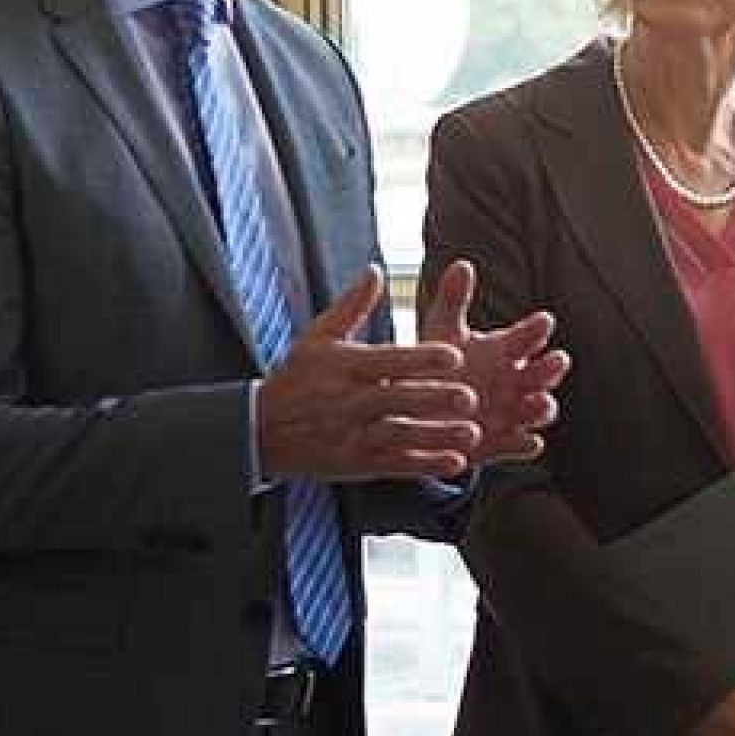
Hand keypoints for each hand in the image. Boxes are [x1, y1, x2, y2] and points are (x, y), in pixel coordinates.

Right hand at [256, 268, 478, 481]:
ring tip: (473, 433)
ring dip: (436, 435)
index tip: (455, 354)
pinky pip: (396, 465)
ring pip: (400, 435)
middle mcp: (348, 401)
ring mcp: (353, 435)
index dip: (421, 358)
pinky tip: (456, 463)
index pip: (387, 360)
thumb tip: (377, 269)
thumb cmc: (297, 378)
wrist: (261, 430)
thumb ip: (352, 306)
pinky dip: (425, 465)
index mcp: (344, 366)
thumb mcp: (317, 337)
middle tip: (471, 397)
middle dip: (433, 398)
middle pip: (396, 399)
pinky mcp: (357, 463)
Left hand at [414, 258, 567, 467]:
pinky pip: (518, 445)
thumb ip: (454, 302)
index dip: (536, 331)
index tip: (543, 322)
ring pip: (538, 410)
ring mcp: (512, 413)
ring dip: (543, 407)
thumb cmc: (436, 366)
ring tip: (540, 403)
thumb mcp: (442, 333)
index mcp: (506, 350)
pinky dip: (525, 445)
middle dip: (552, 368)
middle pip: (543, 373)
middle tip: (557, 359)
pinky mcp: (501, 443)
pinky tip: (529, 443)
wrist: (419, 412)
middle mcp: (516, 381)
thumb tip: (462, 263)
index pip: (528, 337)